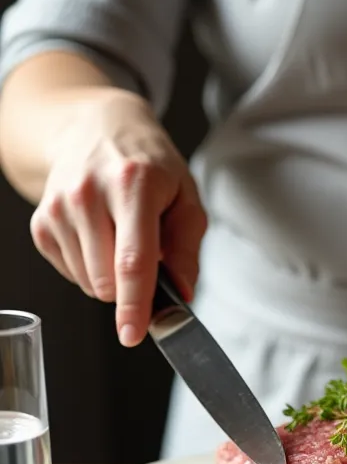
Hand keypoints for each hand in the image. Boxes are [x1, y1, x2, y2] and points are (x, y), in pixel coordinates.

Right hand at [30, 90, 206, 345]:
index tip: (134, 334)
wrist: (97, 129)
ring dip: (111, 276)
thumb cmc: (149, 166)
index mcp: (133, 184)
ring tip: (119, 236)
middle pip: (107, 279)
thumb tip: (180, 295)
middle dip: (132, 285)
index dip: (135, 304)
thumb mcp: (185, 196)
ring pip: (89, 282)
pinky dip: (90, 267)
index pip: (133, 259)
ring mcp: (59, 207)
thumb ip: (187, 249)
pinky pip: (70, 273)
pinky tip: (98, 236)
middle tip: (144, 252)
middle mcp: (89, 193)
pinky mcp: (42, 221)